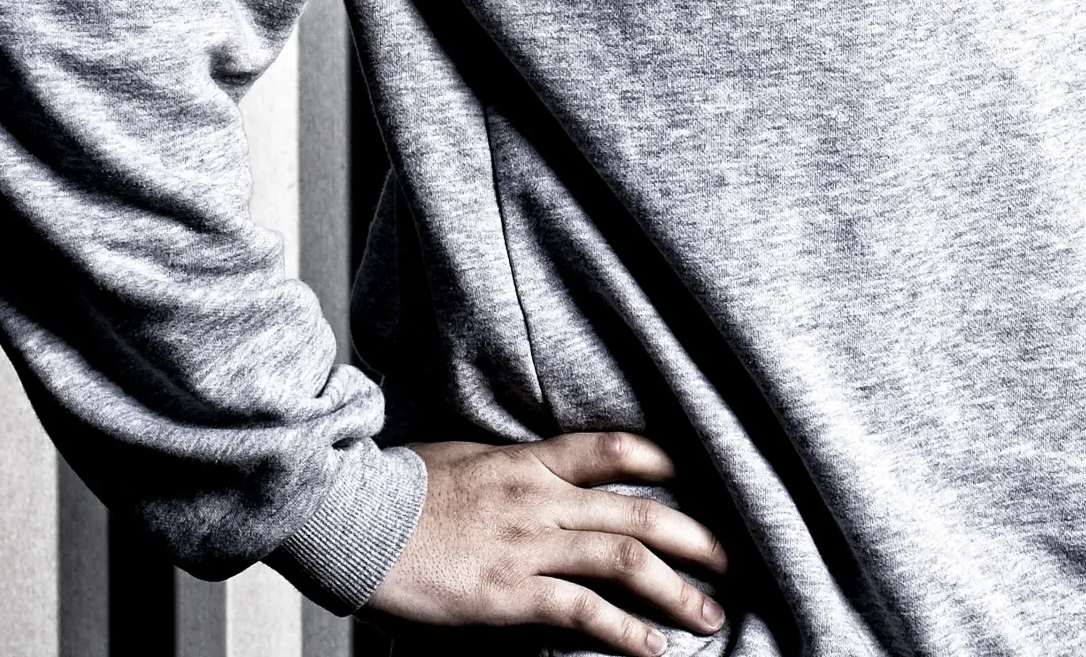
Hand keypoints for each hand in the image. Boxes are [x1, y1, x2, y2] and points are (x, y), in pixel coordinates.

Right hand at [365, 430, 729, 655]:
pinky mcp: (509, 595)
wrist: (355, 518)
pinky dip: (626, 632)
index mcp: (530, 460)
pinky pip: (582, 612)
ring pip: (624, 562)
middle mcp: (541, 499)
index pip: (613, 449)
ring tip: (711, 613)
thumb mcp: (465, 456)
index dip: (662, 458)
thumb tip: (533, 470)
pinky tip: (654, 648)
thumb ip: (509, 466)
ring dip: (676, 590)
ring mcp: (528, 547)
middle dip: (693, 535)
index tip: (693, 474)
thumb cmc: (402, 487)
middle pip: (637, 511)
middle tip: (730, 557)